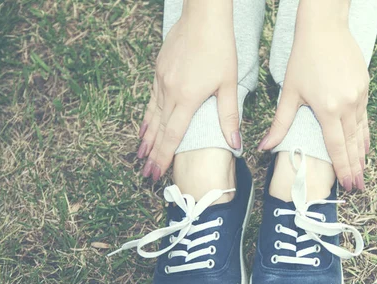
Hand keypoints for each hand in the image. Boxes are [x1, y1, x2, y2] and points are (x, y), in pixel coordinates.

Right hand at [138, 0, 238, 180]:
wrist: (202, 17)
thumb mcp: (229, 84)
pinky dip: (148, 116)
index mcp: (187, 98)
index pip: (172, 136)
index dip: (163, 158)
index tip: (156, 174)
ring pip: (152, 115)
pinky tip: (145, 126)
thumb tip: (236, 144)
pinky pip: (151, 99)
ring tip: (141, 154)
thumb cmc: (220, 48)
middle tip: (146, 174)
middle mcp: (169, 91)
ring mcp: (161, 80)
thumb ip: (229, 116)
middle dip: (152, 154)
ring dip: (147, 137)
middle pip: (158, 130)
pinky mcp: (159, 70)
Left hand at [259, 0, 369, 190]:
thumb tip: (263, 147)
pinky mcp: (364, 88)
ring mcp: (359, 96)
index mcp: (328, 109)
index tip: (348, 186)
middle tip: (359, 188)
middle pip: (352, 145)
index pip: (337, 148)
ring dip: (362, 154)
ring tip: (363, 172)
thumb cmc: (303, 58)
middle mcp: (348, 105)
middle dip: (355, 168)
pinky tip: (365, 146)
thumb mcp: (289, 92)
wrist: (325, 28)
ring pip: (361, 132)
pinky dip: (365, 134)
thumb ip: (280, 123)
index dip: (343, 169)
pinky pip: (365, 118)